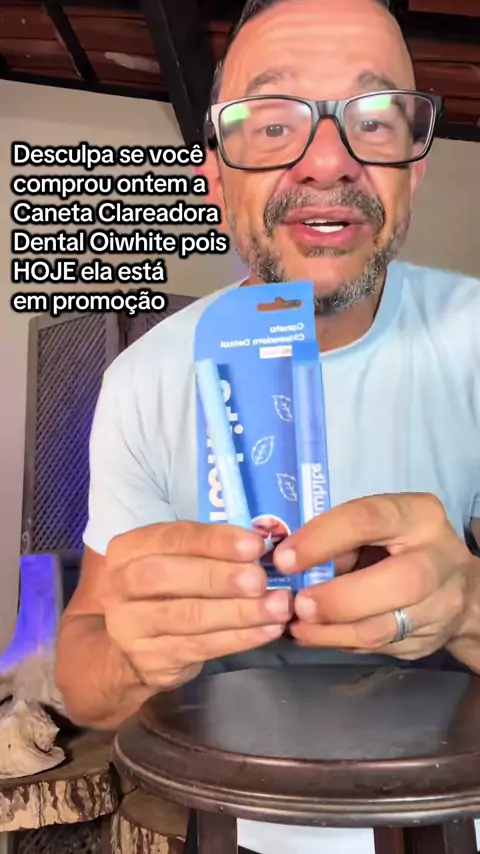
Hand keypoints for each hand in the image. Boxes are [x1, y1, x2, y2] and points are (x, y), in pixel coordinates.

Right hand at [102, 522, 292, 689]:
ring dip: (239, 612)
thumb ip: (208, 550)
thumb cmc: (168, 588)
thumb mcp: (176, 559)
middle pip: (166, 578)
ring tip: (277, 606)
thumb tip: (261, 545)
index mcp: (128, 549)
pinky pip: (201, 647)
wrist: (132, 645)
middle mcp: (120, 586)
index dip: (214, 541)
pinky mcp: (152, 661)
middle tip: (261, 579)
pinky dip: (239, 638)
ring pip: (188, 617)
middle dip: (219, 577)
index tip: (254, 544)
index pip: (170, 538)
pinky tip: (268, 629)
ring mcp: (132, 627)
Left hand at [273, 493, 479, 660]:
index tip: (284, 559)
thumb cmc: (400, 545)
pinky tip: (313, 636)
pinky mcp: (427, 641)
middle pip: (398, 583)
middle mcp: (437, 559)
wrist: (458, 587)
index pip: (367, 521)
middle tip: (298, 605)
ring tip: (295, 627)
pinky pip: (376, 648)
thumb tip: (284, 561)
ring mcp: (440, 606)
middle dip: (338, 599)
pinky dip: (338, 642)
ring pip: (383, 628)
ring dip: (330, 631)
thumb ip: (340, 540)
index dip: (321, 540)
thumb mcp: (378, 527)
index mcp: (418, 516)